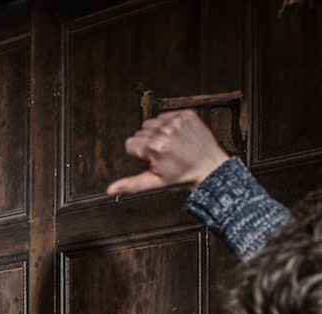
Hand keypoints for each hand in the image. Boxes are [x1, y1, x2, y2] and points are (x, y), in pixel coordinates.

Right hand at [106, 110, 229, 196]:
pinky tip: (177, 136)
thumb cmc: (184, 176)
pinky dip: (168, 124)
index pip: (130, 144)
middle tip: (164, 154)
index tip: (153, 160)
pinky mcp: (186, 114)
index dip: (140, 155)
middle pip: (140, 133)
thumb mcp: (155, 183)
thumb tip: (111, 189)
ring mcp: (177, 121)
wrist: (210, 168)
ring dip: (157, 133)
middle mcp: (165, 131)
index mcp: (155, 147)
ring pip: (151, 123)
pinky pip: (165, 115)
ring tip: (171, 145)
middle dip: (148, 144)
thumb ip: (131, 184)